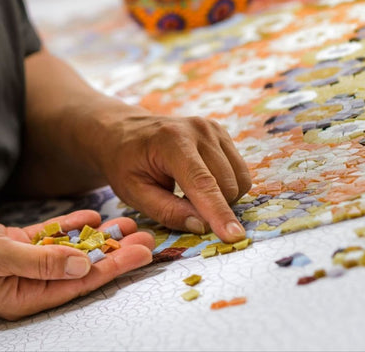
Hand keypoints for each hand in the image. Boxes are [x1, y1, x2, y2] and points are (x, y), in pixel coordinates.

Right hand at [0, 208, 152, 319]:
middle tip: (146, 237)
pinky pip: (49, 239)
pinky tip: (93, 215)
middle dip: (114, 253)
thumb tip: (84, 265)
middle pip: (80, 269)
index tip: (140, 253)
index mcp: (24, 297)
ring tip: (127, 224)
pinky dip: (70, 227)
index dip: (113, 267)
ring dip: (97, 238)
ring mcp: (20, 267)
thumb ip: (42, 260)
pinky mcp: (13, 247)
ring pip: (69, 252)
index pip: (79, 283)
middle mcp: (26, 285)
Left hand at [92, 111, 251, 242]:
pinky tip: (200, 183)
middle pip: (226, 185)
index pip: (202, 183)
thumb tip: (202, 226)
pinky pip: (239, 172)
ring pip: (239, 180)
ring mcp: (213, 129)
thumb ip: (167, 211)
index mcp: (171, 142)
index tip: (234, 236)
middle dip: (213, 208)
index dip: (219, 212)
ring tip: (189, 193)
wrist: (125, 131)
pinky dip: (225, 186)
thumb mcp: (134, 192)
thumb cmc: (125, 163)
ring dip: (221, 198)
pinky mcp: (222, 134)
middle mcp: (199, 130)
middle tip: (182, 205)